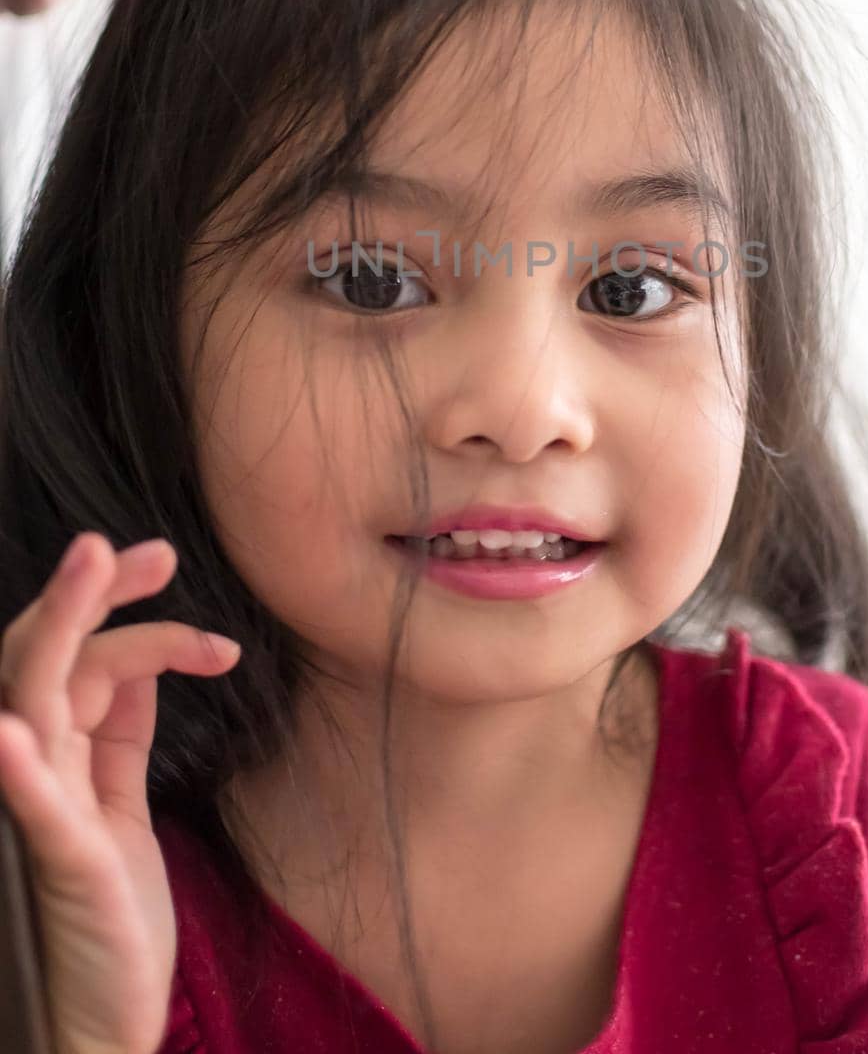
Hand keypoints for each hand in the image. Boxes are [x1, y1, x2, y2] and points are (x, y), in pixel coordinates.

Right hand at [0, 532, 240, 1053]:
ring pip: (35, 700)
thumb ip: (119, 734)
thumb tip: (141, 662)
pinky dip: (18, 764)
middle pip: (48, 657)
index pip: (77, 655)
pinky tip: (11, 733)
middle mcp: (36, 772)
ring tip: (89, 563)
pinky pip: (33, 805)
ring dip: (61, 627)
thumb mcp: (119, 804)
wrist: (99, 1021)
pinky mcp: (60, 860)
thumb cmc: (108, 912)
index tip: (163, 562)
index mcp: (58, 757)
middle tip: (151, 551)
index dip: (113, 602)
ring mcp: (39, 814)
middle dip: (93, 593)